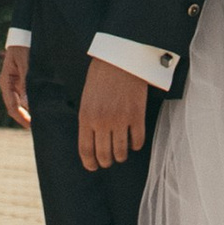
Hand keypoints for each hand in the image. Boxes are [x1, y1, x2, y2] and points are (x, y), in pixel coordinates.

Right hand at [0, 41, 30, 128]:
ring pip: (18, 103)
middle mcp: (7, 85)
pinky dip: (29, 104)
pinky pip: (22, 96)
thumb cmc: (23, 48)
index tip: (30, 126)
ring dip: (27, 112)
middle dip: (23, 118)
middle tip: (36, 127)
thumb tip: (27, 103)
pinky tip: (38, 107)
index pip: (12, 106)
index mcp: (6, 82)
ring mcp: (12, 83)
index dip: (21, 118)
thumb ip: (26, 82)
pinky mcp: (18, 81)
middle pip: (13, 107)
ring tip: (39, 120)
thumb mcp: (26, 63)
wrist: (21, 36)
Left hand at [78, 55, 151, 171]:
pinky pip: (138, 141)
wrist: (121, 57)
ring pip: (121, 152)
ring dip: (121, 156)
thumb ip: (88, 120)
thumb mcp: (86, 98)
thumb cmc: (101, 76)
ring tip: (121, 152)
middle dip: (106, 162)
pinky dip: (136, 145)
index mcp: (86, 117)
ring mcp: (120, 119)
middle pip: (104, 155)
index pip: (85, 150)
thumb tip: (92, 143)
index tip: (93, 167)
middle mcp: (102, 121)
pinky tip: (133, 141)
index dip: (90, 163)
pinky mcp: (137, 115)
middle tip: (109, 160)